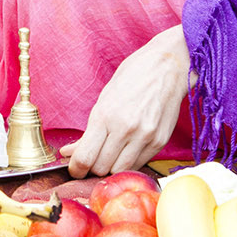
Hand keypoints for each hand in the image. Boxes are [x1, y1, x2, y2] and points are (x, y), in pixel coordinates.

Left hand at [61, 25, 189, 177]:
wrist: (168, 66)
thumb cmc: (133, 76)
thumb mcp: (104, 98)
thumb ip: (88, 131)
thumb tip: (69, 152)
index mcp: (106, 115)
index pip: (85, 158)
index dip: (76, 168)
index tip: (75, 168)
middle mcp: (125, 129)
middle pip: (101, 169)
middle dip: (93, 167)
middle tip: (92, 158)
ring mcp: (145, 137)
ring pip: (120, 171)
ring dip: (112, 167)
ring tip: (110, 153)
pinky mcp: (160, 142)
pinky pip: (139, 164)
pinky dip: (129, 162)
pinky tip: (127, 148)